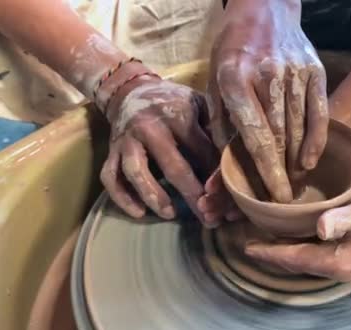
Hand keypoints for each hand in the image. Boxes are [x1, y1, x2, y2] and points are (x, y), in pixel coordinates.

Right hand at [99, 72, 236, 224]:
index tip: (229, 198)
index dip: (216, 176)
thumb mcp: (199, 103)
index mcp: (178, 114)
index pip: (202, 150)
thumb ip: (216, 127)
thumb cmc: (174, 101)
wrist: (130, 89)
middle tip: (209, 218)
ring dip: (154, 196)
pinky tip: (140, 213)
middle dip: (193, 196)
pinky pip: (110, 177)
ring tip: (171, 214)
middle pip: (174, 167)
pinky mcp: (110, 151)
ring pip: (136, 172)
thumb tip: (240, 160)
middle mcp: (150, 127)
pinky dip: (123, 197)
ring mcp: (127, 140)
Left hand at [207, 0, 329, 202]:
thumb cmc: (233, 51)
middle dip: (281, 174)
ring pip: (299, 129)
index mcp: (235, 79)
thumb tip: (222, 167)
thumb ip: (220, 124)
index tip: (273, 198)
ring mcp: (295, 72)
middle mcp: (268, 76)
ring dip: (297, 162)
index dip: (266, 172)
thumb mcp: (214, 82)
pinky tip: (311, 161)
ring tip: (293, 183)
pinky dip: (317, 140)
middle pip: (280, 138)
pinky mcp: (316, 70)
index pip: (255, 137)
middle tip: (282, 198)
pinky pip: (320, 113)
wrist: (264, 9)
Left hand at [244, 197, 350, 281]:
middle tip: (246, 245)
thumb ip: (341, 219)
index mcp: (336, 262)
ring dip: (280, 254)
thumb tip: (318, 226)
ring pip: (300, 262)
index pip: (295, 257)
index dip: (270, 252)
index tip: (248, 247)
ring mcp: (338, 267)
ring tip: (259, 243)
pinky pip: (310, 257)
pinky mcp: (341, 259)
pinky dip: (293, 250)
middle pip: (293, 263)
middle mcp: (334, 269)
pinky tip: (286, 240)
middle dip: (270, 256)